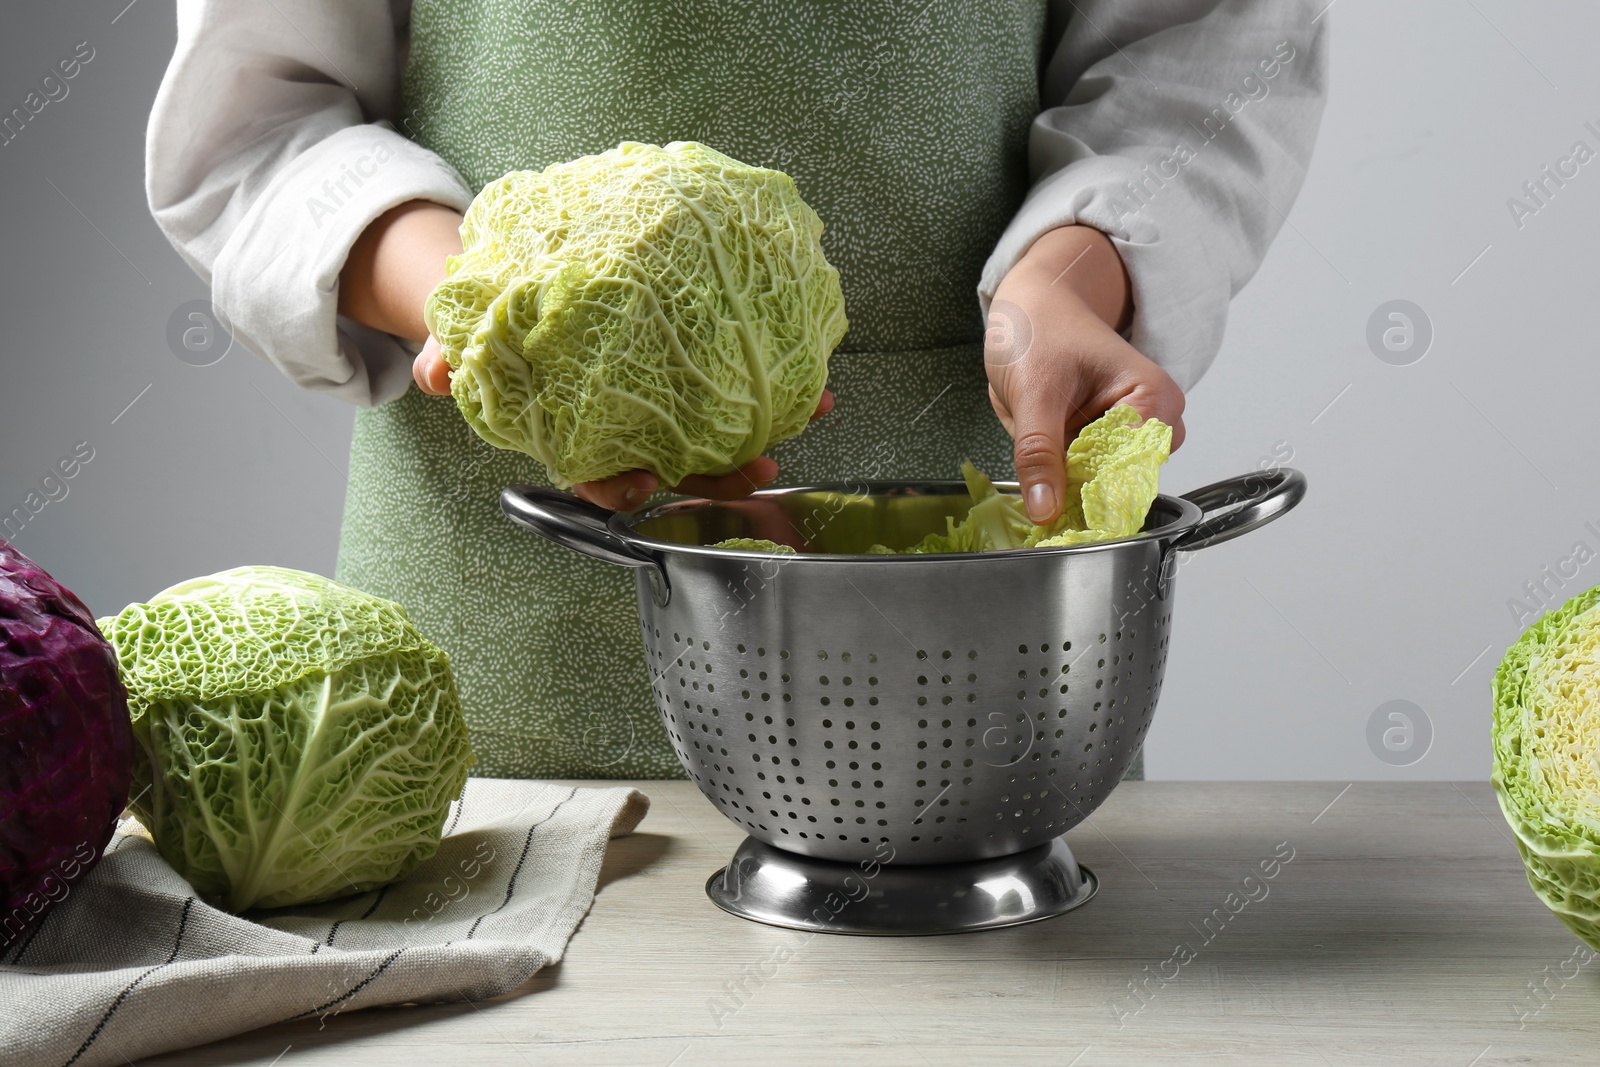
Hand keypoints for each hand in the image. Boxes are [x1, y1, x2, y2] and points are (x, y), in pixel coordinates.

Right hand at [345, 200, 831, 510]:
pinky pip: (736, 377)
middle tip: (761, 467)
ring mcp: (663, 401)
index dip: (619, 488)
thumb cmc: (500, 315)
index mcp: (575, 430)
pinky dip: (775, 375)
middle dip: (721, 473)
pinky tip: (813, 362)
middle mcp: (625, 425)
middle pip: (677, 463)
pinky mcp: (692, 363)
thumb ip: (448, 355)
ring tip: (817, 408)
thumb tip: (431, 374)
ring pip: (718, 426)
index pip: (596, 473)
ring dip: (768, 423)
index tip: (644, 487)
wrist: (522, 279)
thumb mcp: (463, 332)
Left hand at [986, 225, 1185, 524]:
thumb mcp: (1032, 391)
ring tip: (1041, 431)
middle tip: (1040, 460)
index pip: (1134, 473)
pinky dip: (1061, 469)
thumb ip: (1038, 453)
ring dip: (1065, 474)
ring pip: (1100, 483)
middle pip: (1121, 483)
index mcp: (1153, 398)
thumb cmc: (1041, 327)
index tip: (1056, 514)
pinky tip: (1045, 442)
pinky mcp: (1108, 438)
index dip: (1094, 498)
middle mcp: (1155, 418)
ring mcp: (1132, 430)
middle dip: (1075, 483)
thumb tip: (1045, 509)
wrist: (1033, 302)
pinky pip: (1087, 473)